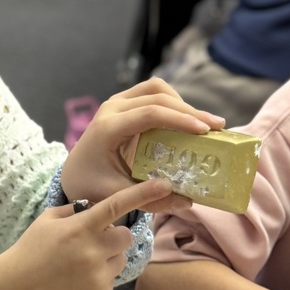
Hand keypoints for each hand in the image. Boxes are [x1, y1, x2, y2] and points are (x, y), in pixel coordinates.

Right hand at [0, 178, 172, 289]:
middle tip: (92, 242)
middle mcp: (92, 251)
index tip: (165, 184)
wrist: (15, 288)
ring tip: (79, 264)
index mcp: (80, 228)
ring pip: (120, 260)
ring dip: (107, 258)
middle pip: (125, 236)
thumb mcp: (48, 219)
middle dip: (114, 236)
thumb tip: (96, 208)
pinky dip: (98, 279)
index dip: (143, 194)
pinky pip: (111, 280)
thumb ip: (75, 211)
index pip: (116, 206)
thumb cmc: (30, 249)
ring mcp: (97, 277)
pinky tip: (76, 281)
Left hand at [61, 78, 224, 213]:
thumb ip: (150, 199)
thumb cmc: (92, 186)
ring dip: (182, 103)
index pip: (149, 114)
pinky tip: (186, 121)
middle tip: (217, 126)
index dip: (180, 119)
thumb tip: (189, 200)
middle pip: (157, 96)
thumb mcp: (117, 196)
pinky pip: (151, 93)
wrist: (72, 173)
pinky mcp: (122, 104)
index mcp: (107, 128)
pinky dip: (172, 103)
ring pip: (156, 88)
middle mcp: (110, 109)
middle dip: (190, 110)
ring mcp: (116, 103)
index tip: (206, 131)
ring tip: (204, 124)